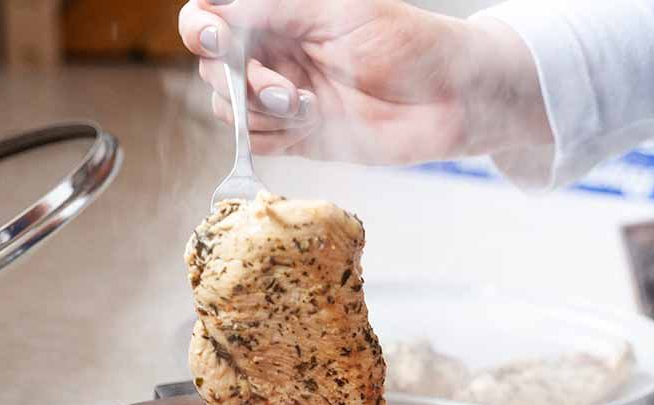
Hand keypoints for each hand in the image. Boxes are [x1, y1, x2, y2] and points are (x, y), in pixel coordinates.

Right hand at [177, 0, 548, 163]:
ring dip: (258, 112)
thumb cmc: (408, 43)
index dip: (201, 28)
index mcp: (281, 15)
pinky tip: (309, 124)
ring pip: (229, 109)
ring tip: (307, 106)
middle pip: (211, 69)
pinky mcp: (298, 138)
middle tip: (284, 88)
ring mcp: (284, 98)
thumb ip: (275, 12)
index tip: (214, 39)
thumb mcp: (340, 14)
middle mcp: (276, 54)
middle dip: (237, 80)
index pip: (213, 18)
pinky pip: (256, 142)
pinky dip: (271, 137)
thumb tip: (215, 13)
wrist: (452, 100)